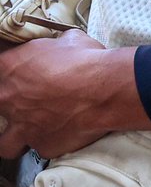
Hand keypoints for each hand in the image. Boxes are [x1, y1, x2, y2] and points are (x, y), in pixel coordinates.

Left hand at [0, 31, 150, 158]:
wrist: (105, 90)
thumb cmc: (87, 61)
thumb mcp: (70, 40)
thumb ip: (55, 46)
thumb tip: (61, 46)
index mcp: (11, 67)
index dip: (10, 68)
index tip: (20, 69)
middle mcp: (8, 99)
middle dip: (8, 101)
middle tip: (25, 97)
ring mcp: (22, 126)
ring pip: (3, 141)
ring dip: (14, 134)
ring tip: (29, 127)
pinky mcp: (42, 145)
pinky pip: (39, 146)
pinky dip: (48, 140)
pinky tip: (61, 132)